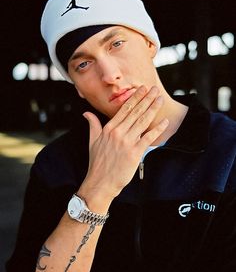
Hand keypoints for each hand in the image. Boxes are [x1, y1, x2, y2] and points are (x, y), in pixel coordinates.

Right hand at [80, 86, 168, 207]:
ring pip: (142, 121)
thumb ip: (93, 125)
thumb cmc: (97, 163)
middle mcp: (118, 133)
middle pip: (135, 112)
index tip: (142, 89)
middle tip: (155, 89)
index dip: (135, 97)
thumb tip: (86, 113)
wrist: (100, 182)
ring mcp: (127, 142)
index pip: (124, 109)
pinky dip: (157, 129)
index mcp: (109, 129)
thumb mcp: (92, 141)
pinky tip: (164, 122)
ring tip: (160, 100)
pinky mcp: (135, 153)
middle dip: (146, 99)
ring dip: (153, 109)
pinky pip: (148, 138)